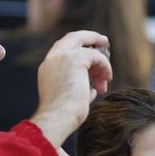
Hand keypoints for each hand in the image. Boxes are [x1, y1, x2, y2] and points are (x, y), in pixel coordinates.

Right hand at [31, 31, 111, 147]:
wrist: (58, 118)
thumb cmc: (64, 116)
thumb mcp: (70, 99)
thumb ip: (79, 89)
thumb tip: (93, 89)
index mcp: (48, 68)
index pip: (63, 49)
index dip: (78, 49)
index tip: (92, 53)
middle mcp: (53, 59)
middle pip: (73, 37)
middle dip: (90, 38)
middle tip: (104, 41)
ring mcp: (62, 56)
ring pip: (87, 46)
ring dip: (101, 61)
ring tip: (107, 78)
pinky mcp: (75, 59)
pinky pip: (96, 56)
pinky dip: (104, 67)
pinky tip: (106, 79)